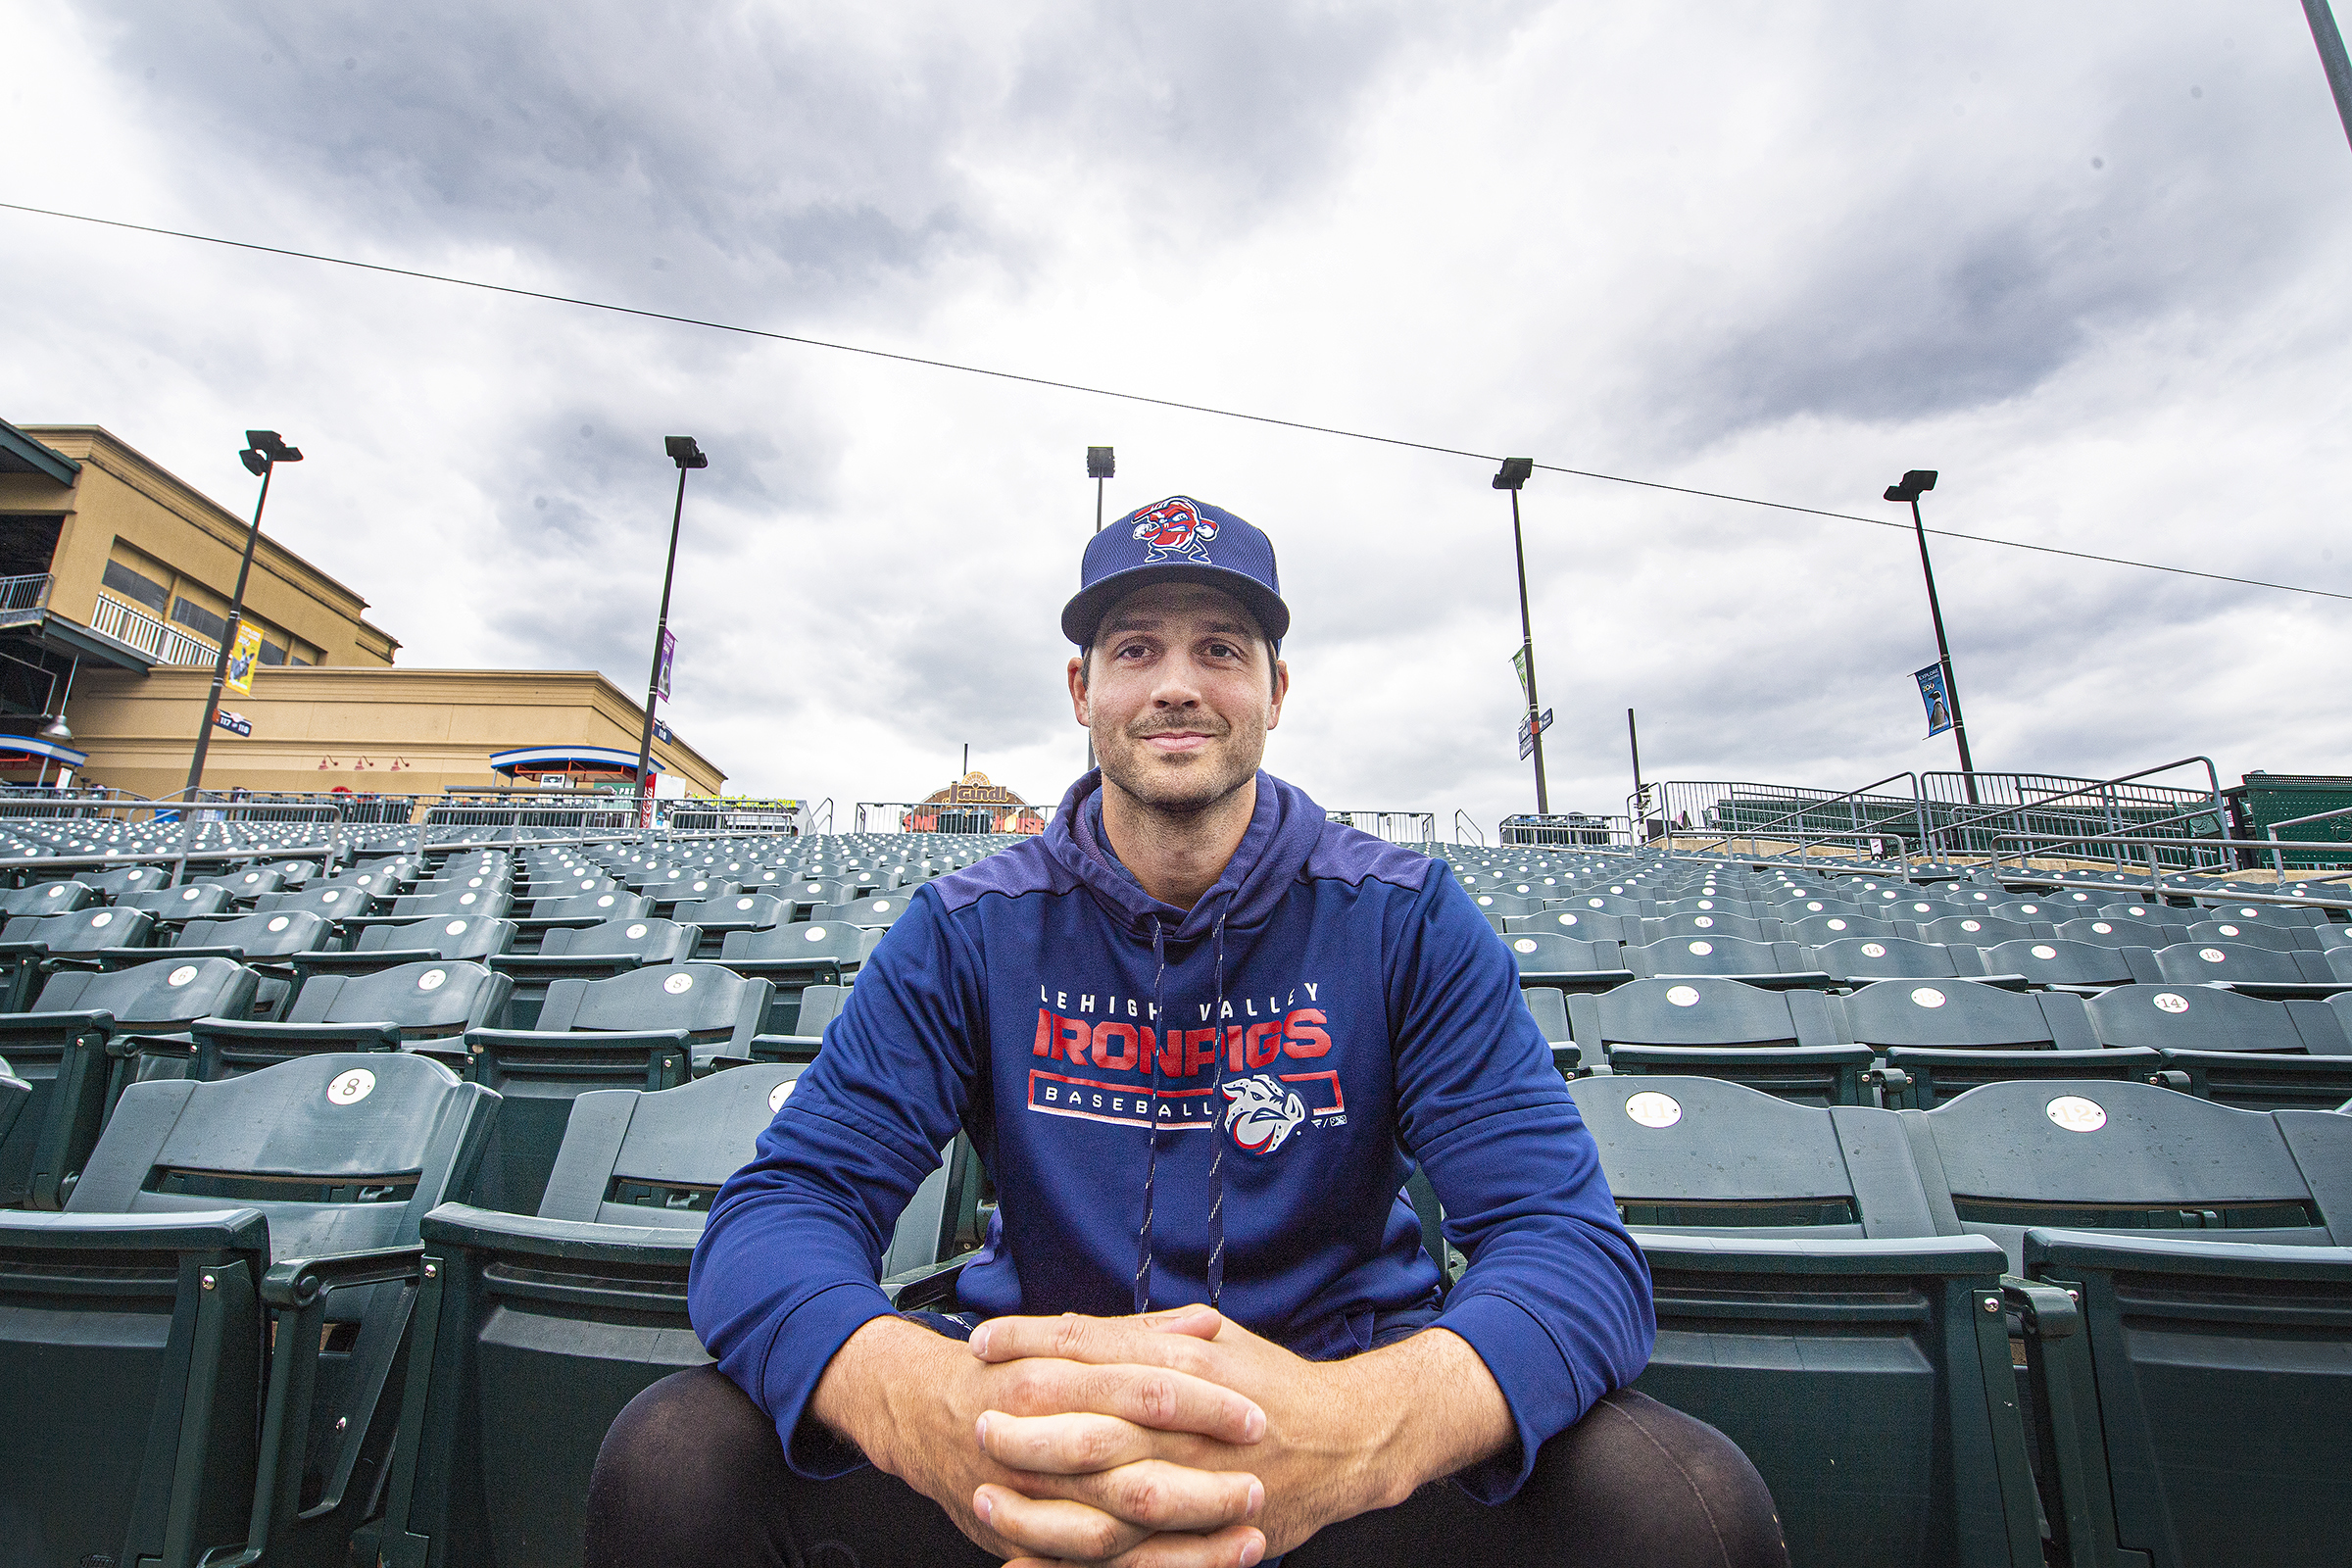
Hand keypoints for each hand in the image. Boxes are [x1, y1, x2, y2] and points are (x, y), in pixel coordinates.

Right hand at [810, 1312, 1269, 1564]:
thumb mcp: (1068, 1345)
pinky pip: (1093, 1567)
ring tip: (1249, 1530)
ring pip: (1117, 1529)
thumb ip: (1138, 1335)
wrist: (922, 1414)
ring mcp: (1031, 1497)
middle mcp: (1038, 1438)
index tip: (1254, 1415)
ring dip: (1188, 1536)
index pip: (1142, 1387)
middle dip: (1203, 1479)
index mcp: (1054, 1377)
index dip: (1204, 1404)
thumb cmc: (1009, 1374)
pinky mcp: (1027, 1538)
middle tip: (1259, 1479)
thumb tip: (1205, 1327)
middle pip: (1134, 1465)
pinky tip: (1203, 1565)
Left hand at [973, 1308, 1513, 1562]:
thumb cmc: (1272, 1385)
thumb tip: (1073, 1330)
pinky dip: (1078, 1564)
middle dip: (1032, 1423)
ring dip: (1045, 1497)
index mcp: (1189, 1366)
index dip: (1034, 1343)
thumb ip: (1145, 1334)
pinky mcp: (1204, 1538)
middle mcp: (1191, 1426)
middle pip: (1097, 1424)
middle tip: (977, 1416)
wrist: (1347, 1444)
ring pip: (1111, 1498)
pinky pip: (1134, 1558)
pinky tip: (1027, 1560)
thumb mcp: (1214, 1339)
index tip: (983, 1342)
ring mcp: (1199, 1487)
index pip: (1097, 1348)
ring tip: (989, 1491)